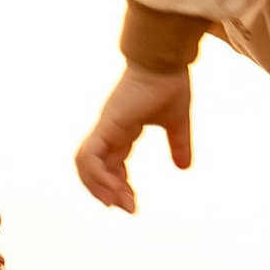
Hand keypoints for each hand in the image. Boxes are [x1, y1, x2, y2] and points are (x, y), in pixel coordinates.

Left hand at [76, 63, 195, 212]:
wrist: (165, 61)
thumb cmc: (170, 83)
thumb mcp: (177, 122)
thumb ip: (178, 144)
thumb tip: (184, 168)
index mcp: (122, 129)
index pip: (110, 163)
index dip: (117, 184)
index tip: (132, 204)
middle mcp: (109, 130)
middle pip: (93, 167)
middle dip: (106, 192)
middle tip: (127, 209)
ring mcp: (105, 127)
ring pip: (85, 164)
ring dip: (99, 187)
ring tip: (119, 204)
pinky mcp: (107, 126)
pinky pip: (92, 156)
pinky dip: (99, 176)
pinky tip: (116, 189)